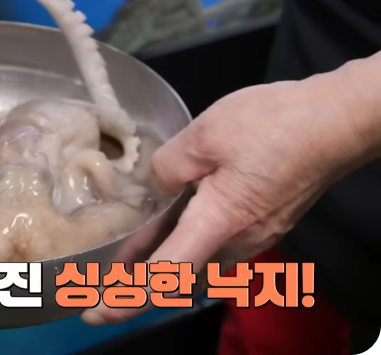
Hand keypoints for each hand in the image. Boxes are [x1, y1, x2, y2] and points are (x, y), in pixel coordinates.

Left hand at [82, 73, 372, 325]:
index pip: (166, 276)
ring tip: (135, 241)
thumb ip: (168, 168)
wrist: (337, 121)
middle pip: (181, 273)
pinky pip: (219, 242)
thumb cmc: (273, 126)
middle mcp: (239, 242)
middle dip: (141, 276)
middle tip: (107, 271)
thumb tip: (159, 187)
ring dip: (165, 255)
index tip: (97, 311)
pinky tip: (176, 215)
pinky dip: (189, 238)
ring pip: (200, 258)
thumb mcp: (204, 136)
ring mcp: (257, 235)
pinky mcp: (267, 222)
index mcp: (218, 224)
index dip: (127, 298)